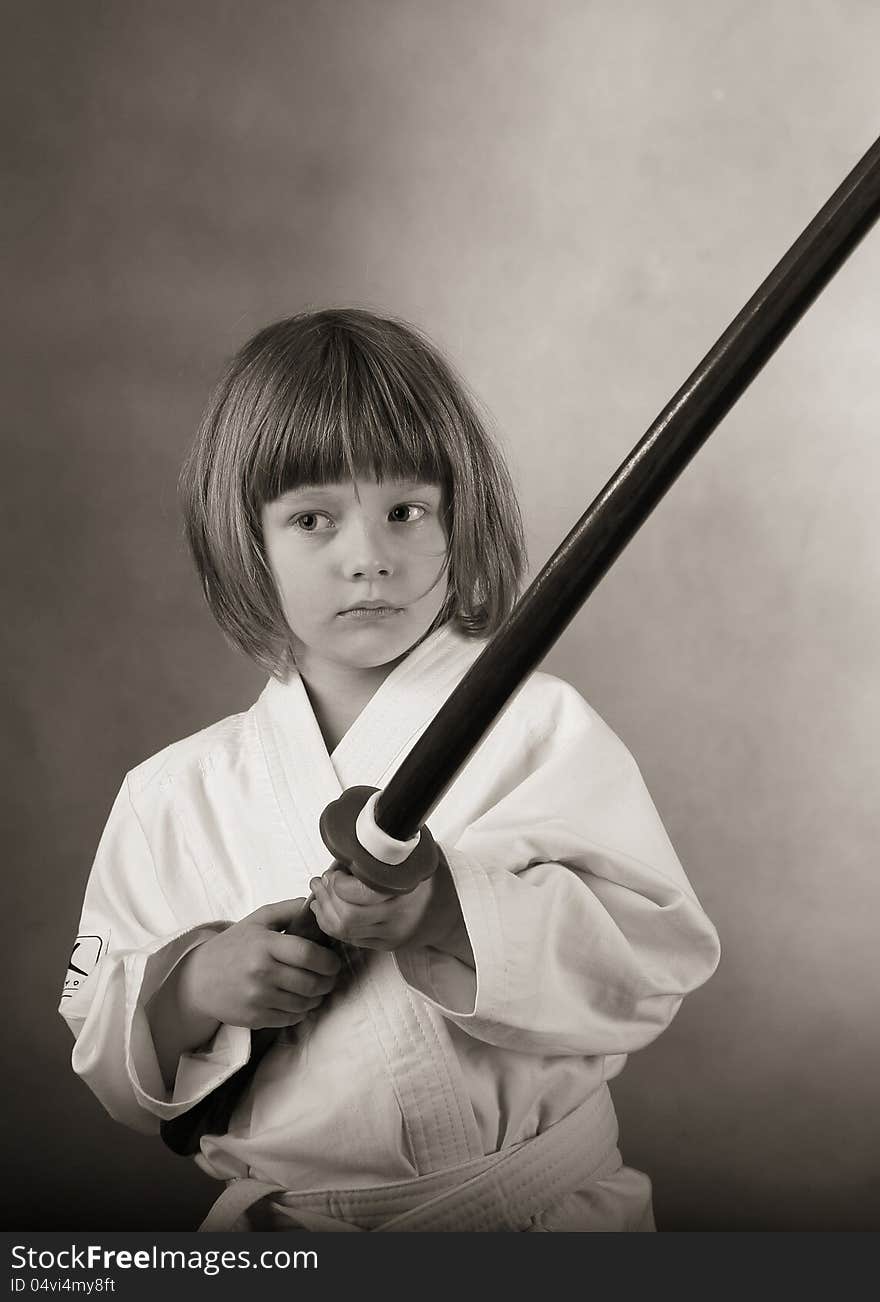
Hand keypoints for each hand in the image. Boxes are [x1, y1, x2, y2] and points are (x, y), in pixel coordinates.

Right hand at [178, 898, 342, 1028]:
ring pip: (304, 1003)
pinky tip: (300, 1001)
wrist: (199, 979)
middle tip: (330, 977)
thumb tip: (316, 904)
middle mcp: (261, 972)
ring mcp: (257, 998)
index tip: (334, 962)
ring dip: (318, 998)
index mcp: (265, 945)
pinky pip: (291, 1019)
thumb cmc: (233, 946)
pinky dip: (301, 1011)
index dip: (329, 961)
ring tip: (318, 989)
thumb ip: (288, 909)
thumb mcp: (257, 920)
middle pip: (311, 982)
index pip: (308, 954)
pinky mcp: (255, 1018)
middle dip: (328, 981)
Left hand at [309, 857, 470, 959]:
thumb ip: (389, 850)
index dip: (338, 884)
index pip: (360, 895)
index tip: (332, 871)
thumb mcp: (418, 856)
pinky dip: (333, 924)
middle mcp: (400, 918)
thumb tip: (351, 842)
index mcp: (408, 892)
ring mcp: (392, 936)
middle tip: (320, 881)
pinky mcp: (386, 946)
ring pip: (345, 931)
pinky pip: (351, 940)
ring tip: (319, 893)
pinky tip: (327, 909)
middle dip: (327, 898)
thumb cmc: (435, 878)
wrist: (457, 913)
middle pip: (348, 917)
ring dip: (325, 912)